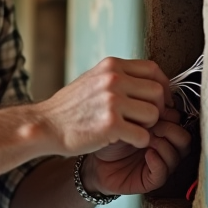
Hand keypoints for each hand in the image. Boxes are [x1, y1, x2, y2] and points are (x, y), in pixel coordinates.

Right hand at [38, 57, 172, 153]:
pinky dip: (139, 142)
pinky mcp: (111, 125)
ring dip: (148, 126)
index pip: (153, 69)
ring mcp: (112, 101)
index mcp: (111, 66)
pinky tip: (125, 141)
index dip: (162, 86)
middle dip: (157, 108)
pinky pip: (143, 136)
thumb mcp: (93, 80)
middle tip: (145, 120)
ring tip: (132, 129)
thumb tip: (148, 82)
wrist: (45, 125)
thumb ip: (118, 77)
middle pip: (158, 92)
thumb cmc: (69, 107)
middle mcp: (113, 79)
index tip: (159, 99)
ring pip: (154, 114)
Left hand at [84, 109, 191, 195]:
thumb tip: (156, 96)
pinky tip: (148, 153)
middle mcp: (165, 145)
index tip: (151, 109)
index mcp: (162, 128)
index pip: (179, 120)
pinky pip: (164, 173)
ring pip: (178, 154)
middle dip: (169, 128)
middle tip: (151, 125)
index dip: (168, 113)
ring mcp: (160, 162)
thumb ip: (140, 106)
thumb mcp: (123, 115)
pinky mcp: (151, 179)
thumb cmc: (107, 133)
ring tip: (147, 139)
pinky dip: (158, 162)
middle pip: (184, 136)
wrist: (93, 157)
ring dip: (164, 144)